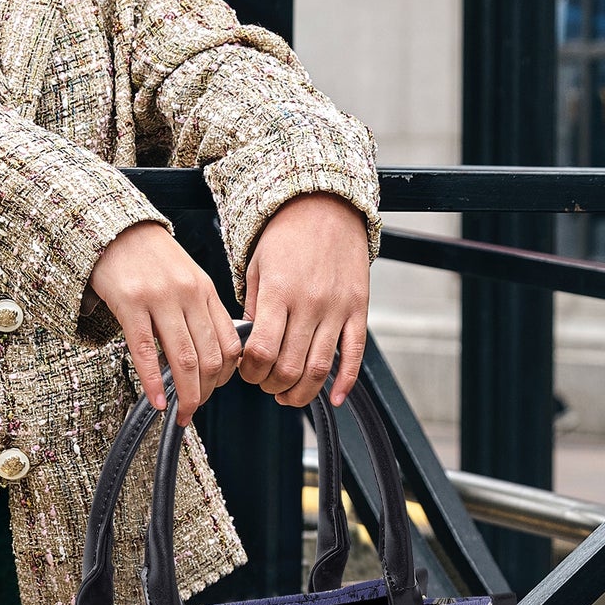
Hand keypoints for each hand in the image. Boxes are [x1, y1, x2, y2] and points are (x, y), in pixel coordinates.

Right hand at [89, 221, 241, 425]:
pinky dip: (153, 383)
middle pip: (210, 357)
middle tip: (194, 410)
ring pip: (184, 359)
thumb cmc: (149, 258)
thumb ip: (200, 311)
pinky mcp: (130, 304)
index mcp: (205, 290)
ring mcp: (160, 299)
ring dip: (186, 395)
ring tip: (180, 413)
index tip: (213, 391)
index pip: (230, 344)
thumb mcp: (186, 278)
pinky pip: (146, 351)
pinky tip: (156, 401)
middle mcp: (188, 294)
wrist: (114, 228)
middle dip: (206, 393)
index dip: (227, 377)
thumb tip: (211, 354)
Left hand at [238, 192, 370, 406]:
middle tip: (265, 383)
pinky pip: (354, 355)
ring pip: (319, 369)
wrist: (325, 205)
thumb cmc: (286, 236)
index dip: (250, 372)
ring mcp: (337, 308)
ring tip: (288, 395)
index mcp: (279, 293)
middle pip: (289, 367)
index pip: (260, 351)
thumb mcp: (257, 268)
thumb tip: (251, 349)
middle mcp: (310, 303)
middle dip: (271, 385)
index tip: (246, 372)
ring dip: (301, 392)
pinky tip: (335, 398)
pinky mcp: (358, 310)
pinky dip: (345, 383)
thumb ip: (255, 310)